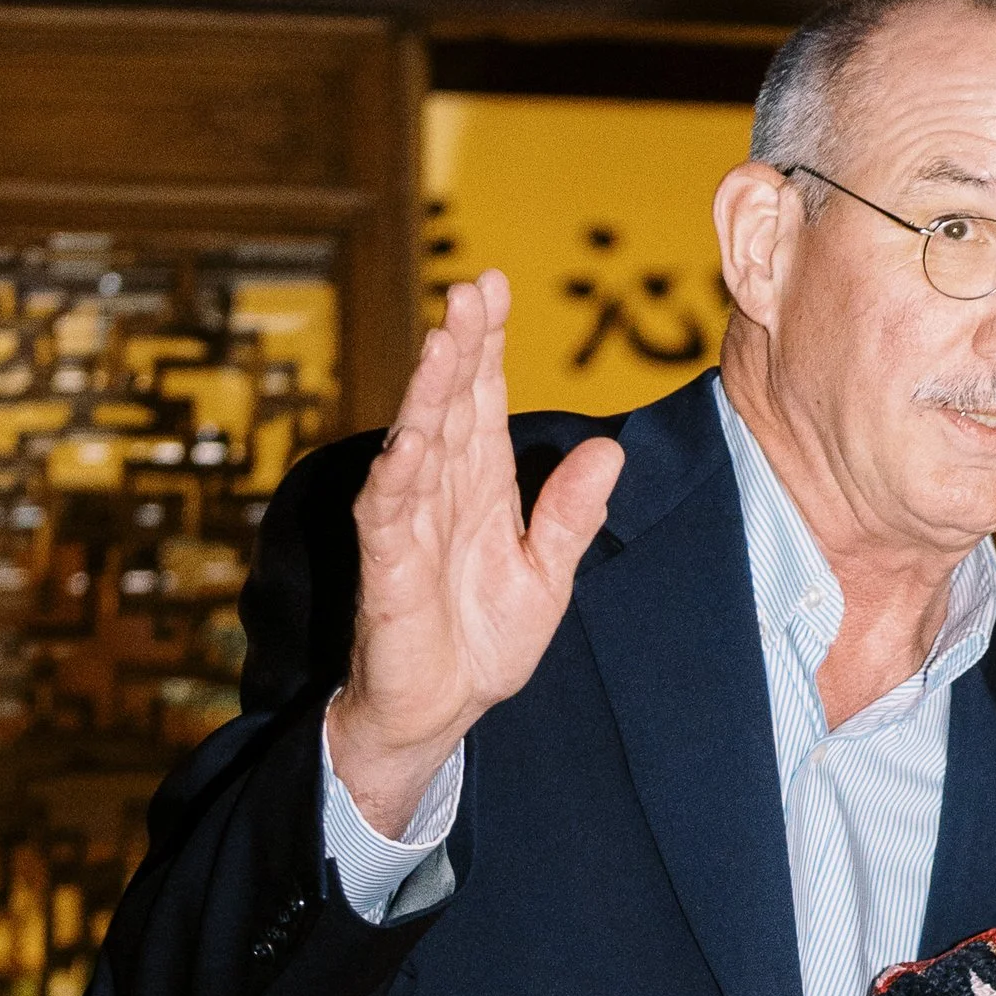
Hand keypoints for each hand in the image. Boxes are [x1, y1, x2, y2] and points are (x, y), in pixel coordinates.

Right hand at [330, 273, 624, 833]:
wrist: (441, 712)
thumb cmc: (484, 641)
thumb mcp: (548, 576)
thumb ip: (572, 515)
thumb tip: (608, 450)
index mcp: (483, 486)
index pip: (483, 399)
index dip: (487, 342)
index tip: (494, 282)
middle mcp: (442, 492)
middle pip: (449, 405)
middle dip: (460, 345)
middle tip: (470, 286)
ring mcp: (410, 526)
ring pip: (416, 445)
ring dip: (427, 395)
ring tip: (443, 343)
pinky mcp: (387, 568)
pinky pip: (389, 514)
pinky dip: (398, 477)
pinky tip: (410, 441)